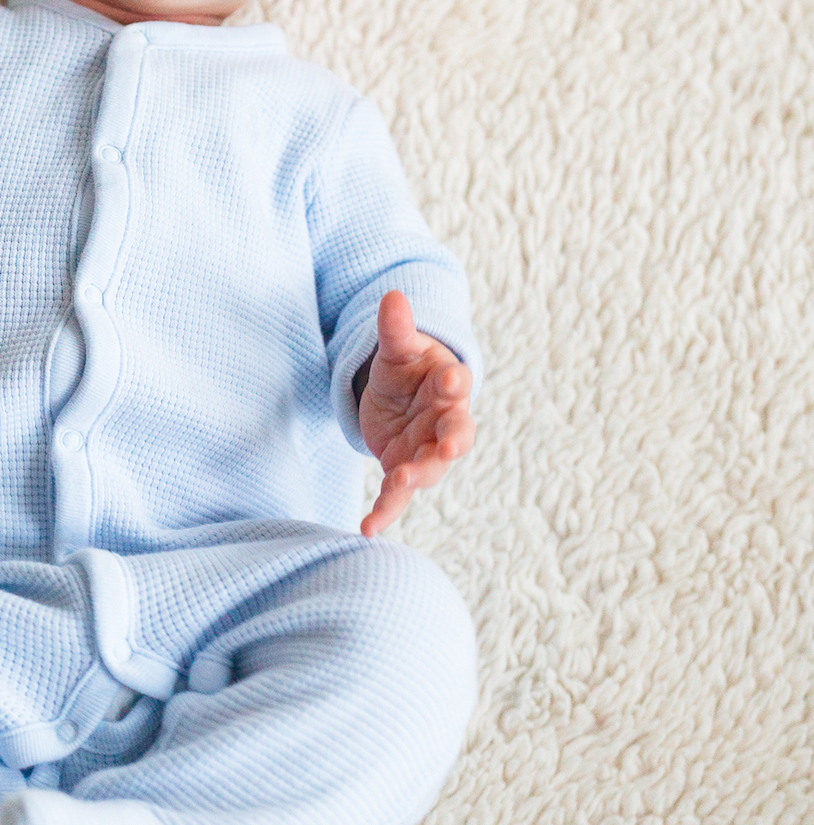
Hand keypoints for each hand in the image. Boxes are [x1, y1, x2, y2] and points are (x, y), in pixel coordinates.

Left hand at [356, 289, 474, 536]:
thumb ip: (395, 328)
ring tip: (399, 481)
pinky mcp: (403, 469)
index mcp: (449, 386)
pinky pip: (396, 495)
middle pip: (457, 433)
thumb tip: (392, 296)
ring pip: (430, 468)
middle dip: (455, 440)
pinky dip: (384, 512)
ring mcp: (427, 450)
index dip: (455, 382)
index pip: (458, 384)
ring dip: (417, 475)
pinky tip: (367, 528)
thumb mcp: (396, 347)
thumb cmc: (405, 367)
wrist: (397, 396)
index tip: (451, 377)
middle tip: (451, 445)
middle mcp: (446, 422)